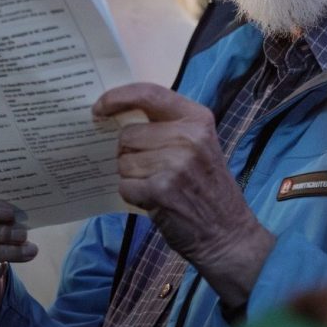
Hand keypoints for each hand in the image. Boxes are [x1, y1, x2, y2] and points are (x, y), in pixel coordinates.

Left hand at [93, 83, 274, 310]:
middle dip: (128, 153)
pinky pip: (125, 185)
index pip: (149, 93)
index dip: (118, 97)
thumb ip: (166, 126)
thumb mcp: (198, 143)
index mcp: (197, 117)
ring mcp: (176, 163)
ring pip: (124, 161)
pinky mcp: (162, 189)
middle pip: (128, 134)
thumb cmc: (206, 186)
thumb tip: (117, 118)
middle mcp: (188, 136)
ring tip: (155, 185)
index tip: (99, 107)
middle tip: (150, 169)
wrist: (227, 232)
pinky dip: (132, 195)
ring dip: (131, 176)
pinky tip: (153, 199)